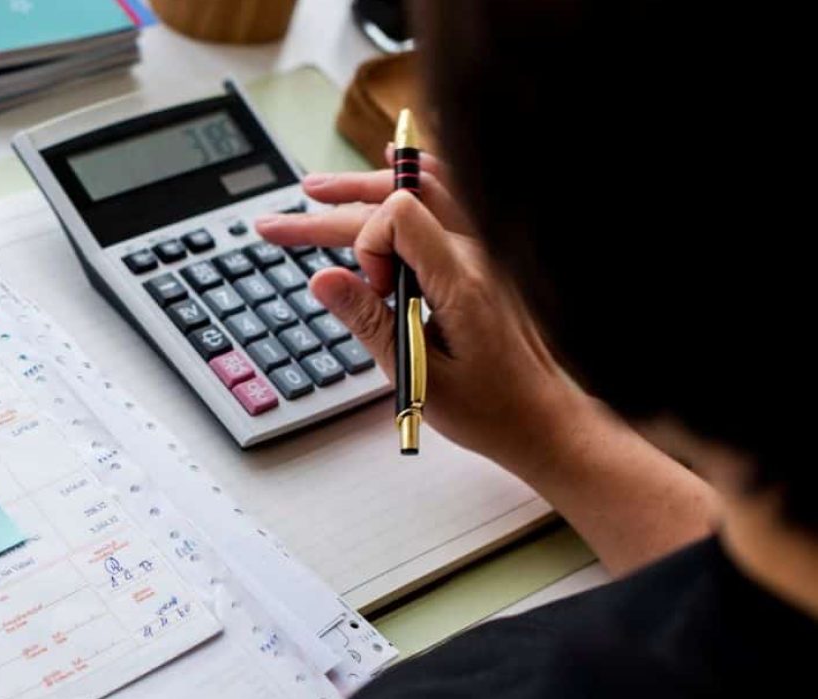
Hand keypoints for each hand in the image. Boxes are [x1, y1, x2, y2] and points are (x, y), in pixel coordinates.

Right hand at [255, 156, 592, 476]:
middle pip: (398, 199)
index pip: (399, 216)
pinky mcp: (483, 259)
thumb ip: (370, 322)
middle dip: (332, 211)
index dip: (366, 246)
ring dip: (364, 188)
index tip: (370, 292)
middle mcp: (478, 253)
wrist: (544, 419)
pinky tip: (393, 157)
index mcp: (463, 280)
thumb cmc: (490, 408)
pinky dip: (416, 177)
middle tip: (276, 227)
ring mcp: (484, 250)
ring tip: (316, 190)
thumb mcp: (419, 376)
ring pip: (421, 190)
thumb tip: (323, 279)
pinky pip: (450, 197)